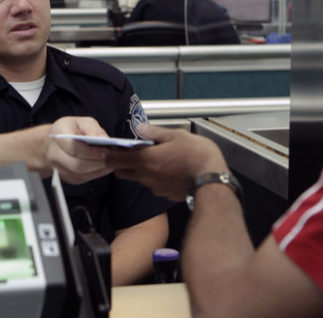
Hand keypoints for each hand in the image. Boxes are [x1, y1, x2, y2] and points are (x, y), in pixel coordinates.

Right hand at [46, 116, 112, 184]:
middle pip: (77, 165)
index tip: (106, 151)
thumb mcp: (82, 122)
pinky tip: (104, 166)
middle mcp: (55, 153)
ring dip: (99, 169)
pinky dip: (96, 173)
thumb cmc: (70, 130)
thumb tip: (105, 140)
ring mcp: (59, 167)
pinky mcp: (66, 177)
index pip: (73, 147)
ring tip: (111, 162)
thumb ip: (93, 129)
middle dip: (98, 163)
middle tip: (112, 159)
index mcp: (59, 135)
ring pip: (81, 174)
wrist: (54, 143)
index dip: (91, 151)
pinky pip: (83, 178)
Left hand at [106, 123, 227, 200]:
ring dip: (140, 169)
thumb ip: (155, 132)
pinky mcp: (164, 193)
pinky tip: (168, 169)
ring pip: (138, 178)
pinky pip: (153, 184)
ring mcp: (155, 187)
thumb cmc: (197, 156)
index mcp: (145, 159)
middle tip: (130, 152)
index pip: (115, 160)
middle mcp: (146, 176)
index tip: (111, 149)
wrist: (212, 181)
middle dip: (121, 163)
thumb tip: (140, 128)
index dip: (110, 154)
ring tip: (155, 157)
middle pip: (122, 172)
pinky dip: (155, 177)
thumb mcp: (176, 135)